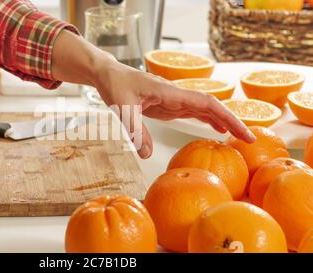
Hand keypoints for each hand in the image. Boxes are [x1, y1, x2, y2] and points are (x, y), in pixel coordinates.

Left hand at [92, 61, 255, 157]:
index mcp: (170, 92)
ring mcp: (174, 100)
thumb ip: (135, 130)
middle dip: (232, 121)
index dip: (227, 117)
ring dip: (223, 121)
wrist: (109, 74)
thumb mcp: (122, 108)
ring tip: (239, 138)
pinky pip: (193, 113)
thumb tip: (147, 155)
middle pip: (212, 107)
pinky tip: (216, 130)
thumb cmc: (115, 86)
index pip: (206, 103)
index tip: (242, 131)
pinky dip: (208, 120)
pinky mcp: (169, 105)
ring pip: (205, 109)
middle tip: (250, 140)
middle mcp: (177, 95)